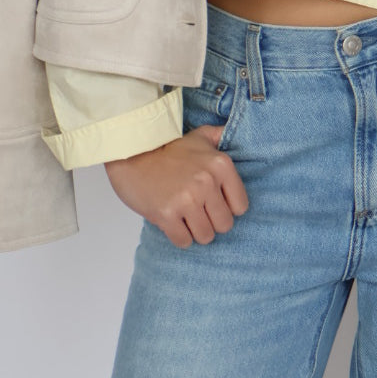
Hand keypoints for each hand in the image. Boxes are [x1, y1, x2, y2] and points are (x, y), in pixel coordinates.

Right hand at [104, 124, 248, 247]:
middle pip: (224, 225)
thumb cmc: (168, 148)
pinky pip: (184, 241)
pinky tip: (173, 222)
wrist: (132, 152)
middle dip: (212, 222)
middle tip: (198, 212)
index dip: (227, 207)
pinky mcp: (166, 214)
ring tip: (184, 217)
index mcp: (221, 165)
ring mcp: (187, 199)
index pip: (241, 206)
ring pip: (205, 236)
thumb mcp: (200, 136)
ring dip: (195, 231)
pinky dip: (179, 236)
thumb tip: (244, 136)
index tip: (214, 202)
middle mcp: (207, 183)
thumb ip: (223, 136)